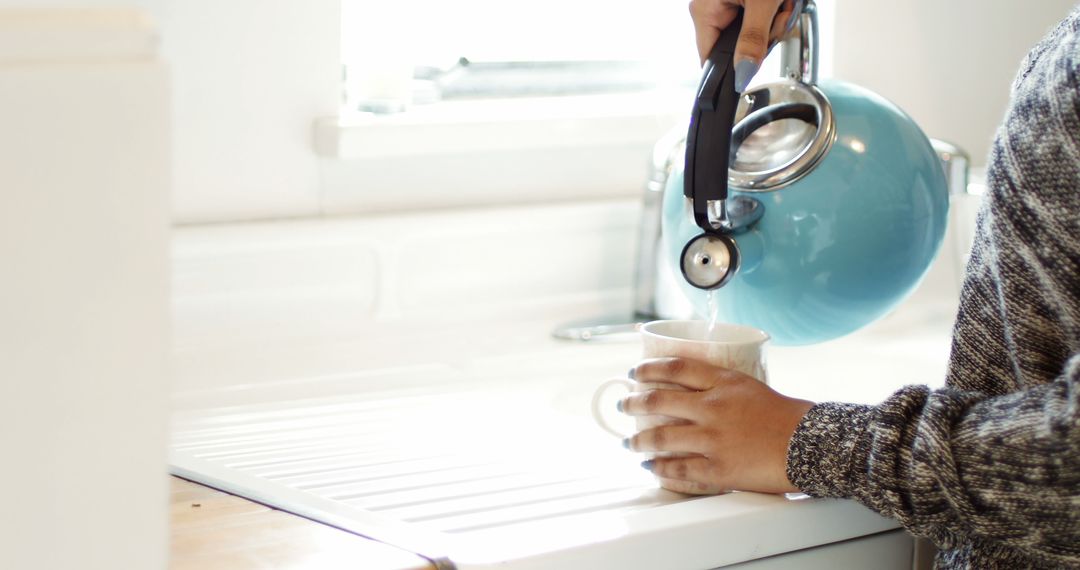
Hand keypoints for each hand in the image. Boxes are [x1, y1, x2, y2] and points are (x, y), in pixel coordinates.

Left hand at [621, 357, 813, 494]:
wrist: (811, 444)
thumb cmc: (787, 416)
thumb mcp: (752, 387)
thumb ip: (722, 388)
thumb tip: (693, 392)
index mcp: (723, 382)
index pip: (674, 367)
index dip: (648, 369)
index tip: (635, 372)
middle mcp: (712, 408)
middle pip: (657, 400)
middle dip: (633, 403)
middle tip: (624, 405)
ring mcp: (712, 439)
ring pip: (660, 437)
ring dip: (638, 440)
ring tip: (629, 442)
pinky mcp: (717, 468)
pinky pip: (677, 469)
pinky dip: (659, 468)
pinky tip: (650, 467)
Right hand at [688, 0, 800, 90]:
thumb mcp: (762, 3)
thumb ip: (753, 39)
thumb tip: (742, 76)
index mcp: (704, 11)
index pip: (713, 60)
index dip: (740, 63)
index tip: (761, 53)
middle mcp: (710, 8)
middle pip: (738, 47)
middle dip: (767, 35)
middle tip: (781, 13)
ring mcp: (725, 3)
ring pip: (753, 33)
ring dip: (776, 21)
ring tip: (783, 2)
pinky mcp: (741, 0)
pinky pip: (757, 19)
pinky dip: (775, 10)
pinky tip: (781, 1)